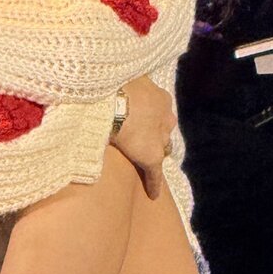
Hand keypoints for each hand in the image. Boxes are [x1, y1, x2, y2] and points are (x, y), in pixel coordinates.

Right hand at [110, 76, 176, 199]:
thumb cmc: (114, 85)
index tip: (139, 120)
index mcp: (160, 98)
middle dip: (155, 134)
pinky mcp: (153, 158)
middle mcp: (166, 117)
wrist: (114, 101)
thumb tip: (107, 83)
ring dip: (153, 153)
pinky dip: (153, 183)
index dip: (149, 117)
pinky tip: (153, 194)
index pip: (158, 111)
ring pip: (162, 149)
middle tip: (141, 138)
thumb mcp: (123, 79)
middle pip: (163, 130)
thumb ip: (122, 85)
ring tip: (143, 161)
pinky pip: (154, 174)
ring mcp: (160, 139)